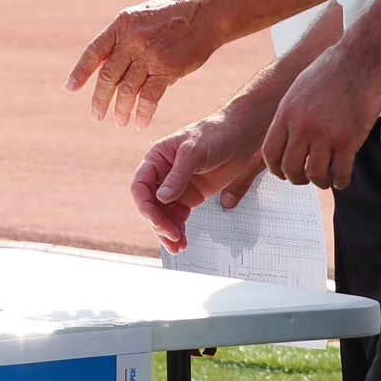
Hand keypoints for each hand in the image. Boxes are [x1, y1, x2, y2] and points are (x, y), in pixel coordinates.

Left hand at [67, 0, 228, 127]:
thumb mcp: (141, 17)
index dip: (81, 71)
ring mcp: (150, 54)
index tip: (71, 88)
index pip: (94, 51)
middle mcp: (132, 39)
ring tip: (119, 122)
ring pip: (127, 89)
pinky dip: (143, 112)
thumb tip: (103, 64)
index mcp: (121, 24)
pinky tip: (140, 122)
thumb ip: (123, 39)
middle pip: (108, 75)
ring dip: (121, 109)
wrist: (206, 11)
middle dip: (99, 98)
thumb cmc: (172, 15)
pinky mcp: (168, 68)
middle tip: (96, 115)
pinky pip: (150, 96)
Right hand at [131, 108, 270, 253]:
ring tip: (177, 246)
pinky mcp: (191, 197)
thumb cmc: (214, 134)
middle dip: (158, 223)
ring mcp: (177, 187)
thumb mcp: (194, 152)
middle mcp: (163, 174)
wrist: (240, 136)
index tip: (156, 221)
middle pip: (151, 205)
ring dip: (167, 231)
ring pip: (164, 214)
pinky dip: (179, 229)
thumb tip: (162, 198)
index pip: (141, 186)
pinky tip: (183, 240)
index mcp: (156, 159)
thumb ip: (178, 176)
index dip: (145, 206)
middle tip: (172, 237)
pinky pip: (179, 216)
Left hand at [260, 41, 380, 189]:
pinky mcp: (348, 141)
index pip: (270, 153)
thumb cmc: (332, 70)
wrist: (361, 60)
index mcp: (286, 113)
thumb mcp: (298, 89)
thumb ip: (291, 115)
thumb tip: (287, 138)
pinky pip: (340, 173)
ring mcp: (325, 135)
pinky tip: (342, 178)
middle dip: (296, 179)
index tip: (283, 173)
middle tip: (305, 179)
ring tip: (326, 179)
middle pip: (290, 168)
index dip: (275, 169)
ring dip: (320, 182)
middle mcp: (301, 127)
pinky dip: (340, 181)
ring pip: (315, 175)